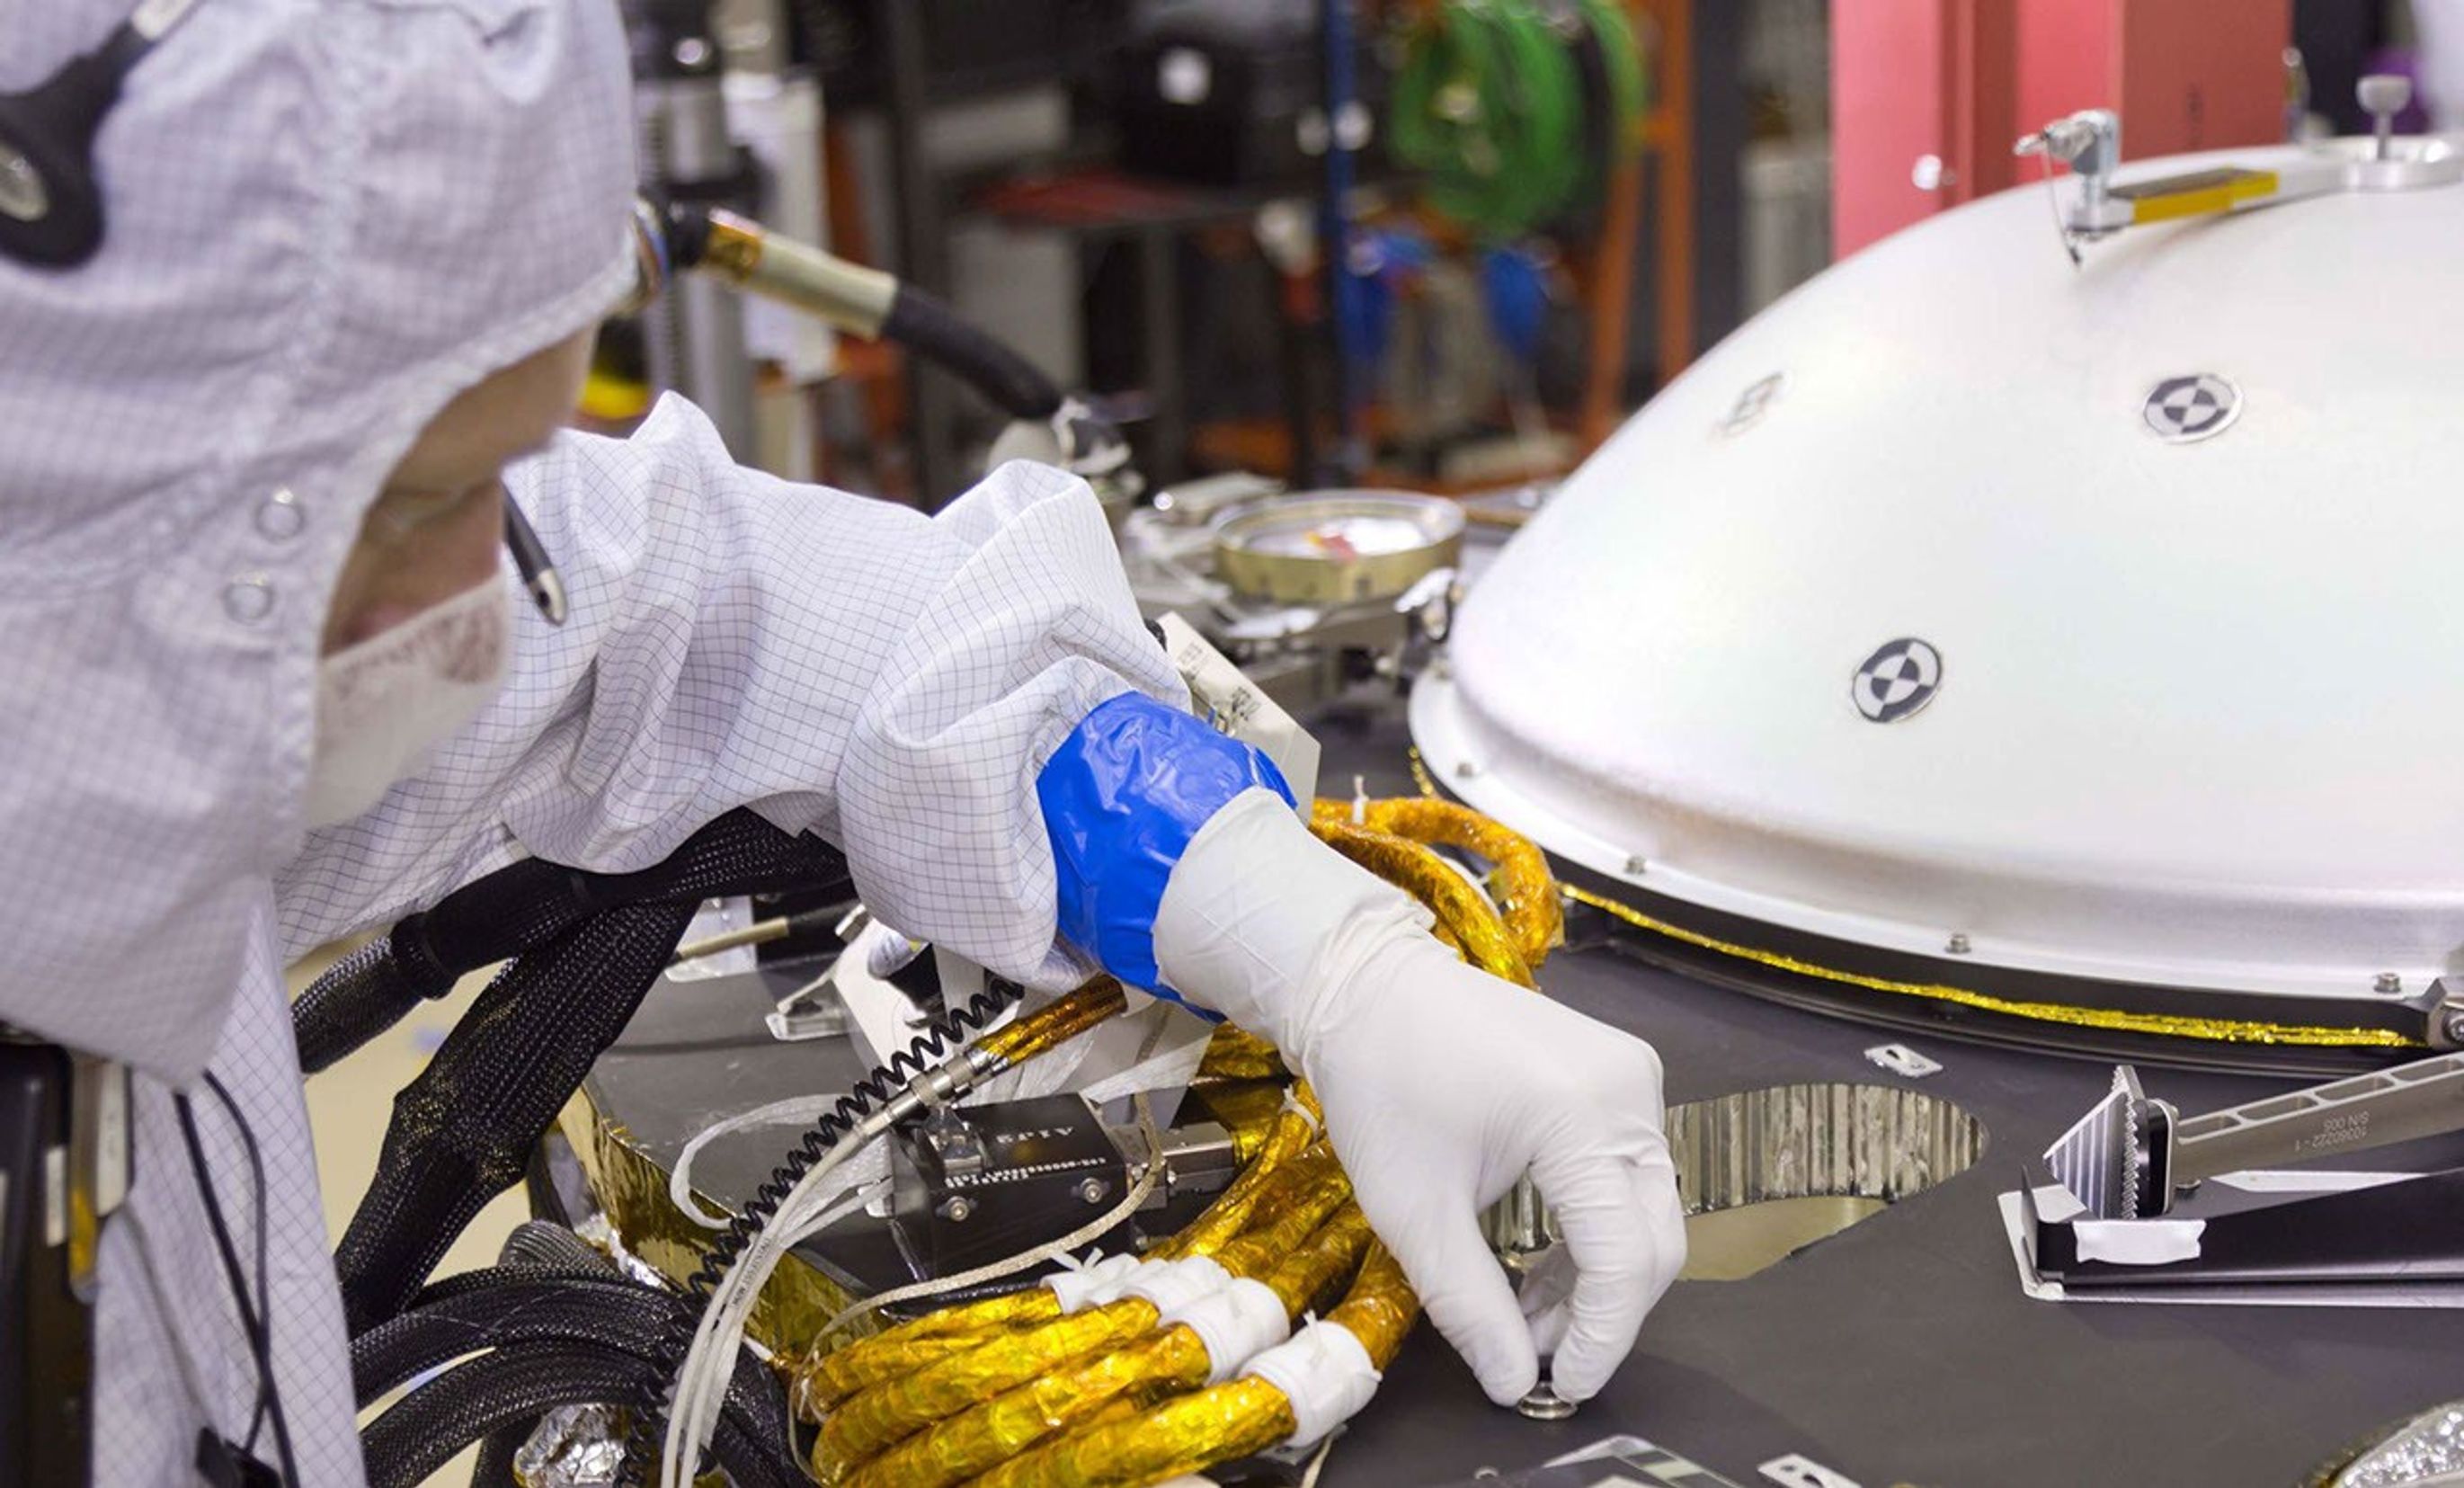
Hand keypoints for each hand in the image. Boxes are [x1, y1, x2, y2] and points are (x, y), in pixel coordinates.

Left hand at [1296, 931, 1684, 1403]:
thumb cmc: (1382, 1081)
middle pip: (1652, 1238)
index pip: (1625, 1257)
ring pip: (1645, 1211)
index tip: (1562, 1388)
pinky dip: (1592, 1228)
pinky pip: (1628, 1173)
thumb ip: (1470, 1304)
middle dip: (1602, 1312)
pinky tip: (1538, 1261)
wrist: (1370, 986)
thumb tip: (1513, 1382)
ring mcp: (1632, 1076)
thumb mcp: (1413, 1209)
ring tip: (1525, 1315)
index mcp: (1582, 1114)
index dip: (1601, 1338)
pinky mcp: (1620, 1076)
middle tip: (1537, 1356)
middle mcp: (1630, 1088)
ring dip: (1595, 1275)